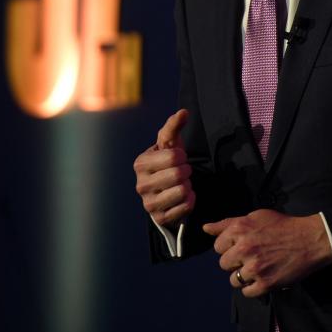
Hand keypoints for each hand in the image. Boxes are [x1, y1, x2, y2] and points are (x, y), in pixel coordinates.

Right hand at [133, 109, 194, 225]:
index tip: (179, 158)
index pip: (173, 157)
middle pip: (178, 175)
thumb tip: (183, 112)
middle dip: (187, 171)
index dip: (182, 156)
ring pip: (182, 192)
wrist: (164, 190)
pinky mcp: (160, 219)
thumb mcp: (168, 144)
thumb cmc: (167, 162)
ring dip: (189, 186)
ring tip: (182, 184)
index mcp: (140, 164)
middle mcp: (140, 185)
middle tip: (183, 172)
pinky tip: (184, 197)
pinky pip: (186, 208)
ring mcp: (149, 204)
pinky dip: (190, 200)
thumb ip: (174, 126)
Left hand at [203, 210, 331, 296]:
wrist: (309, 240)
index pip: (217, 247)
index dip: (229, 247)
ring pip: (233, 280)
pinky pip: (247, 292)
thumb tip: (205, 228)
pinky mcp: (266, 283)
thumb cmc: (282, 226)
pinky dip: (253, 288)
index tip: (242, 246)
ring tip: (257, 268)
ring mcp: (254, 267)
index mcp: (239, 229)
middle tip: (251, 257)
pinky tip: (262, 278)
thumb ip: (228, 223)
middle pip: (223, 264)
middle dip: (235, 262)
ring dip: (243, 276)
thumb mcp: (254, 217)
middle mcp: (244, 248)